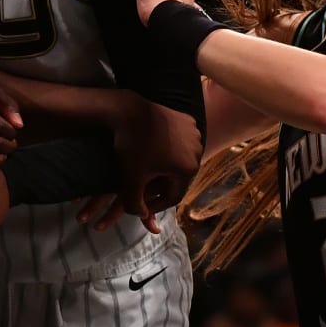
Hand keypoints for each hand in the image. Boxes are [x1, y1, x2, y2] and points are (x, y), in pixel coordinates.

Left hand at [77, 97, 201, 233]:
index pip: (173, 195)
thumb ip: (135, 203)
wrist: (128, 110)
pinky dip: (168, 146)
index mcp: (188, 168)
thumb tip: (140, 216)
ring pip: (179, 158)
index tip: (140, 205)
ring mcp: (195, 133)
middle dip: (160, 184)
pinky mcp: (187, 119)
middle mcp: (197, 151)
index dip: (154, 204)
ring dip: (165, 166)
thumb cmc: (129, 146)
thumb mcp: (130, 179)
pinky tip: (153, 148)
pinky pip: (179, 140)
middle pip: (178, 177)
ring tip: (147, 168)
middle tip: (143, 187)